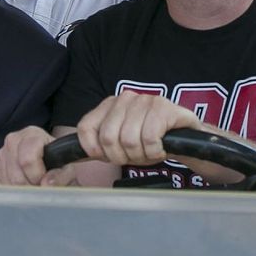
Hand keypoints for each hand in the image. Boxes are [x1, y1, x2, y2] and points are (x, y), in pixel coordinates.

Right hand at [0, 126, 76, 185]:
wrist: (50, 163)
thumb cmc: (59, 164)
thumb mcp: (68, 168)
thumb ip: (61, 175)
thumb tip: (46, 183)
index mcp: (32, 134)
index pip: (27, 159)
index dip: (37, 176)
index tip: (45, 180)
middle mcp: (13, 140)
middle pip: (17, 176)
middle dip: (31, 187)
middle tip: (41, 187)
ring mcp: (1, 154)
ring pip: (9, 183)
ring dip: (23, 192)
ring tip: (34, 186)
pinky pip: (1, 186)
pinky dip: (14, 192)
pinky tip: (24, 187)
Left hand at [77, 90, 202, 166]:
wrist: (185, 139)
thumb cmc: (149, 142)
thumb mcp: (119, 144)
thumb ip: (97, 146)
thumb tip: (70, 156)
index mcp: (108, 105)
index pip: (86, 128)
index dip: (95, 150)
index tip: (108, 157)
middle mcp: (124, 98)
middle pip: (109, 138)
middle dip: (123, 156)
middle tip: (136, 156)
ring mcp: (144, 100)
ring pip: (129, 140)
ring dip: (141, 155)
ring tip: (150, 151)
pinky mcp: (163, 106)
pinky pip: (150, 138)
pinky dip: (155, 151)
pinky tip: (161, 148)